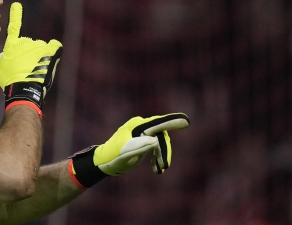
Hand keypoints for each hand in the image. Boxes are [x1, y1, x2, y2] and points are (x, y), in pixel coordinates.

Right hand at [0, 2, 62, 109]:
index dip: (16, 15)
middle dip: (27, 55)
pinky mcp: (50, 53)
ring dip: (38, 57)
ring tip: (34, 71)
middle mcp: (26, 41)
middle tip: (24, 69)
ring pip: (40, 49)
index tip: (17, 5)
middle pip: (28, 45)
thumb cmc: (9, 80)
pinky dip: (54, 48)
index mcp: (12, 44)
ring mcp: (39, 47)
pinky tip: (54, 51)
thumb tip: (10, 58)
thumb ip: (4, 58)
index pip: (14, 26)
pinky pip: (55, 46)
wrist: (22, 89)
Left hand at [68, 113, 189, 187]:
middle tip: (164, 166)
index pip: (157, 122)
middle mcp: (140, 125)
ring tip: (160, 169)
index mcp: (136, 125)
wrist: (104, 163)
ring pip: (160, 141)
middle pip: (161, 135)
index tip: (187, 121)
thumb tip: (156, 140)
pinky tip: (157, 168)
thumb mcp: (126, 153)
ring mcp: (141, 132)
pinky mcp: (142, 139)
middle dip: (165, 150)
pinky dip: (158, 156)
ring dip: (162, 155)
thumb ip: (140, 146)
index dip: (172, 121)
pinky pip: (156, 145)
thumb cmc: (113, 157)